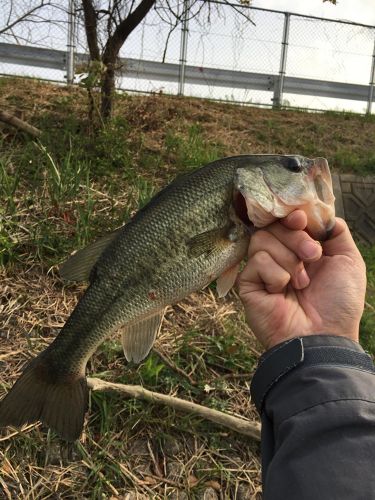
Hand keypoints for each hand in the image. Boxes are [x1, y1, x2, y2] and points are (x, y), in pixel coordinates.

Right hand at [238, 210, 366, 348]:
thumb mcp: (348, 261)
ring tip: (301, 282)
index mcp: (301, 249)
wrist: (324, 336)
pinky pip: (256, 262)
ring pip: (261, 240)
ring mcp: (262, 271)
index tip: (302, 221)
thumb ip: (336, 232)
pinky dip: (275, 275)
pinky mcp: (248, 284)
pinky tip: (282, 292)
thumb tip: (319, 214)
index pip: (286, 220)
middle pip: (273, 226)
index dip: (291, 216)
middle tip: (312, 256)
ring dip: (288, 259)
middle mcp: (280, 257)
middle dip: (295, 237)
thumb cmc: (339, 302)